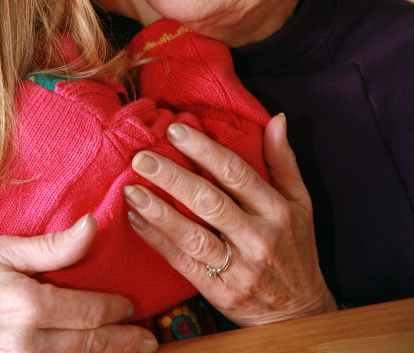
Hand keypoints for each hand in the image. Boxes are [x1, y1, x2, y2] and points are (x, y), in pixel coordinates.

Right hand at [0, 215, 157, 352]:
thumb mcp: (3, 250)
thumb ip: (52, 246)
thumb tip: (92, 226)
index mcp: (30, 306)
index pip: (89, 312)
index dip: (116, 310)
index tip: (133, 305)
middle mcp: (27, 342)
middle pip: (88, 344)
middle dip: (123, 342)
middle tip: (149, 340)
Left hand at [124, 116, 336, 325]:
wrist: (299, 313)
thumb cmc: (296, 249)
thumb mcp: (301, 203)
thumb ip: (283, 161)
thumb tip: (276, 119)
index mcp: (277, 210)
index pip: (235, 173)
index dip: (204, 150)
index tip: (175, 130)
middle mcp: (258, 237)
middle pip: (209, 201)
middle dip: (173, 177)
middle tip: (142, 157)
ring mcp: (238, 268)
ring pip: (192, 235)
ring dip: (159, 211)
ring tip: (132, 189)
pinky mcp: (220, 292)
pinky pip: (183, 263)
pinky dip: (157, 241)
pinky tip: (136, 221)